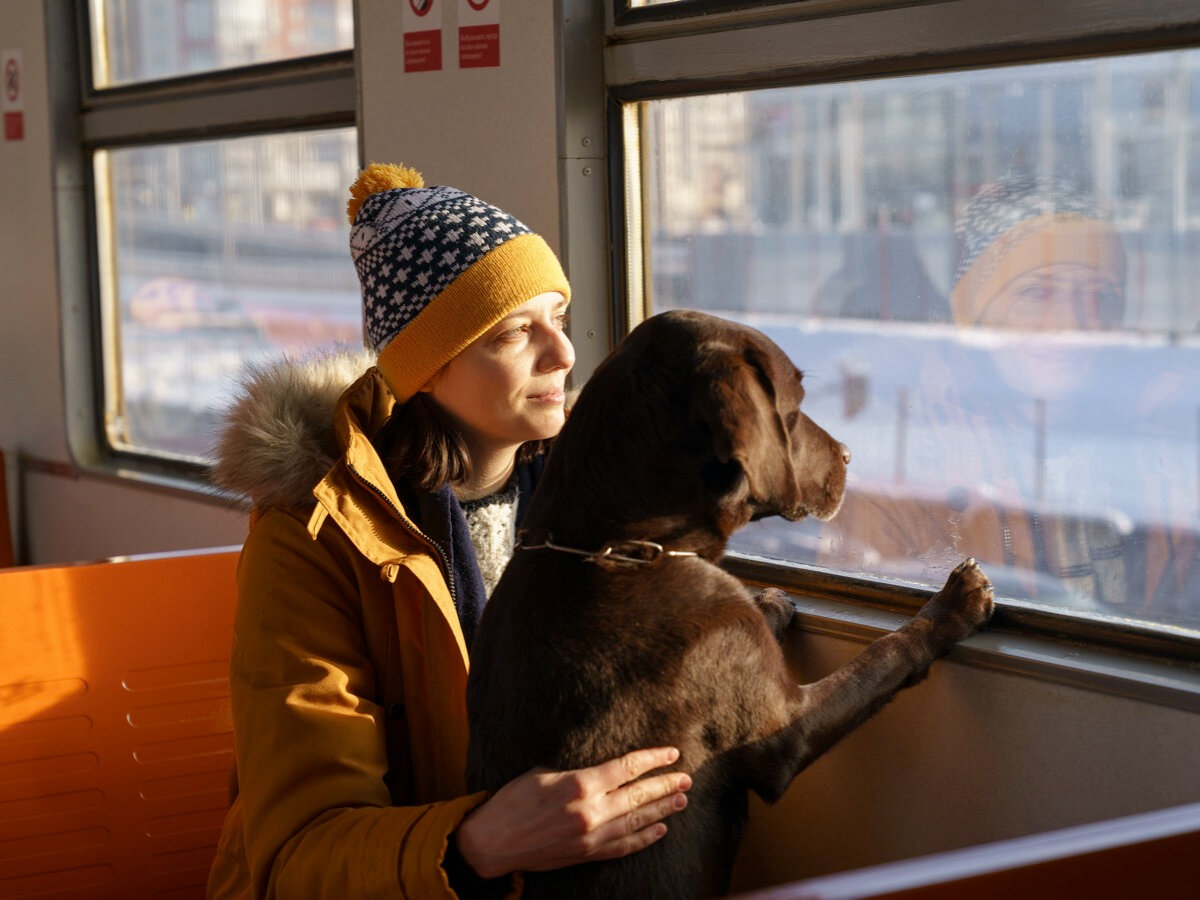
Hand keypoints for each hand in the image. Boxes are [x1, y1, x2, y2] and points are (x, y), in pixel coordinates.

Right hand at [454, 746, 691, 878]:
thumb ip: (577, 771)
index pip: (628, 767)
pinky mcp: (587, 854)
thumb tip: (601, 768)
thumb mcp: (543, 772)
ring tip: (681, 801)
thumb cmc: (513, 800)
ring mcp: (591, 836)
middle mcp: (591, 810)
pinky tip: (660, 830)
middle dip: (666, 785)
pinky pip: (624, 846)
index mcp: (580, 783)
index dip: (653, 759)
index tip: (672, 753)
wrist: (493, 842)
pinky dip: (644, 838)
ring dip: (662, 810)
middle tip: (686, 778)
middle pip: (639, 794)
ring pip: (637, 821)